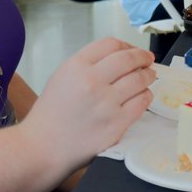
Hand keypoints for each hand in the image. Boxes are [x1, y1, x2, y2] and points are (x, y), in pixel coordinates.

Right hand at [22, 38, 154, 170]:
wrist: (42, 147)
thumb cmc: (51, 114)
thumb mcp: (62, 77)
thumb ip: (88, 63)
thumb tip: (119, 56)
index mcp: (76, 66)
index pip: (110, 44)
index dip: (126, 45)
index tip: (132, 50)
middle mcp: (91, 81)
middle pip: (128, 59)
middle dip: (143, 57)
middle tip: (148, 59)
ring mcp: (106, 103)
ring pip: (139, 80)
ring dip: (148, 75)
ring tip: (149, 76)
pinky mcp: (116, 124)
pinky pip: (141, 102)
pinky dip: (146, 95)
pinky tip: (143, 95)